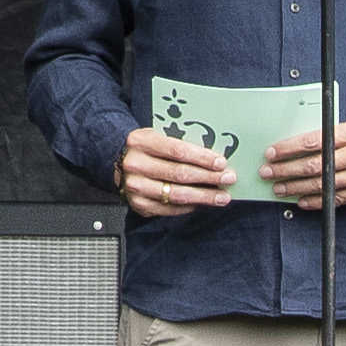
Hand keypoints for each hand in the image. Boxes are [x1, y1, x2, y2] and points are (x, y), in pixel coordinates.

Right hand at [118, 126, 236, 216]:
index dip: (202, 158)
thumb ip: (180, 145)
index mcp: (141, 141)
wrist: (117, 161)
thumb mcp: (157, 136)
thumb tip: (214, 159)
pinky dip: (189, 206)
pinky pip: (169, 208)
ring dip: (204, 196)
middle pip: (179, 174)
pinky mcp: (138, 204)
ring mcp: (135, 187)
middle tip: (228, 179)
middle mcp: (135, 164)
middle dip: (208, 177)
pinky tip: (203, 203)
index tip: (221, 163)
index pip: (177, 151)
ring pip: (176, 194)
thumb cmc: (146, 148)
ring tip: (222, 196)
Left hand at [259, 116, 345, 207]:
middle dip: (286, 170)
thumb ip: (330, 136)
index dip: (289, 149)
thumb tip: (296, 147)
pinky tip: (301, 200)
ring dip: (296, 188)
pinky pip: (337, 199)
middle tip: (268, 172)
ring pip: (323, 185)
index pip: (313, 142)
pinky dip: (317, 201)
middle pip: (315, 166)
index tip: (272, 153)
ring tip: (279, 188)